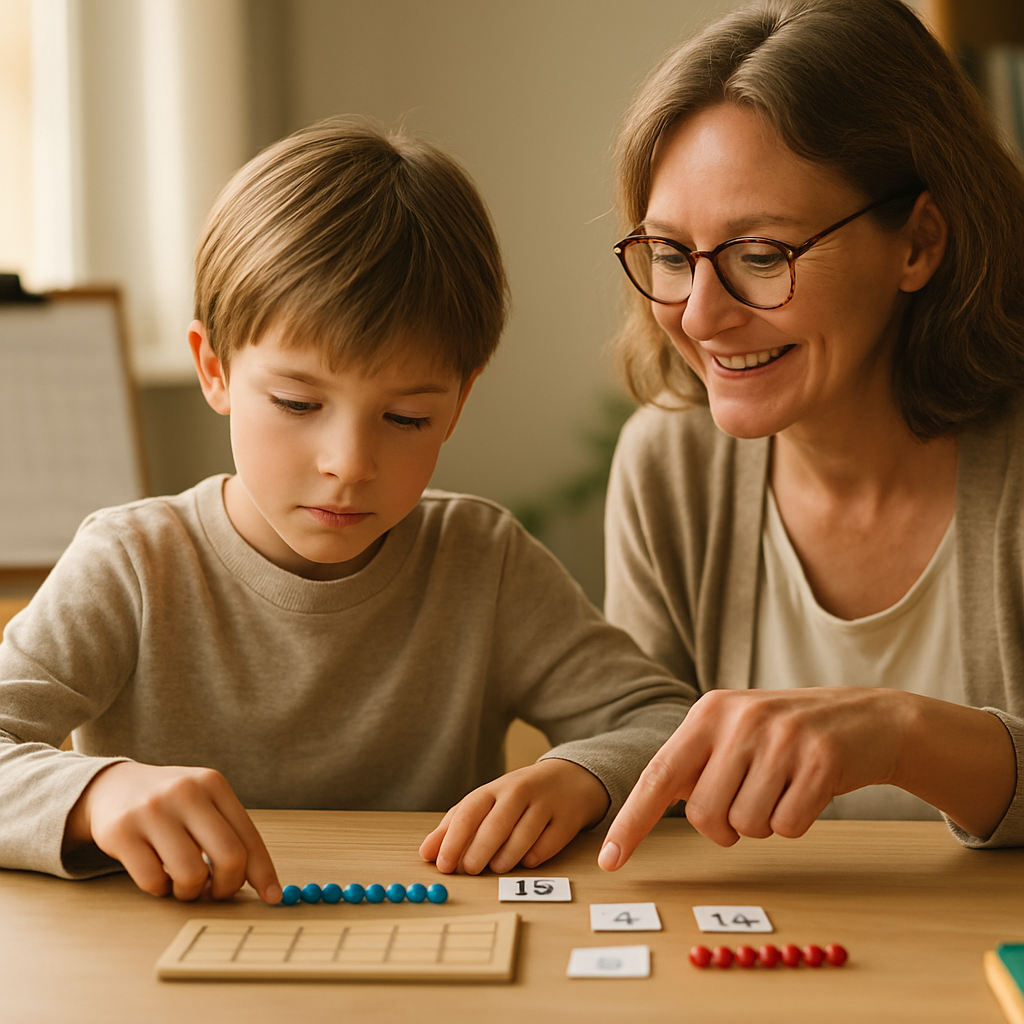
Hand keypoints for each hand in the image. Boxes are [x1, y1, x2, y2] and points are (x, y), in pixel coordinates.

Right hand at [63, 762, 281, 902]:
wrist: (113, 786)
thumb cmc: (170, 803)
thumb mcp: (204, 802)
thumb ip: (230, 833)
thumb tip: (264, 883)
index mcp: (213, 784)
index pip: (249, 836)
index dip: (263, 872)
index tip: (271, 896)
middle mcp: (186, 792)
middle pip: (229, 857)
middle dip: (227, 887)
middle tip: (216, 892)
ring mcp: (152, 810)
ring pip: (191, 875)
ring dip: (190, 892)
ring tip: (183, 883)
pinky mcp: (121, 832)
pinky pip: (153, 881)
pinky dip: (161, 889)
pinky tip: (158, 875)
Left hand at [419, 759, 609, 874]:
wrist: (569, 779)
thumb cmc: (518, 797)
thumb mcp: (486, 803)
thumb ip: (455, 826)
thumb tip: (426, 852)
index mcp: (494, 789)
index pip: (469, 811)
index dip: (453, 839)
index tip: (442, 864)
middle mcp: (519, 793)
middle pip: (497, 823)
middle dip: (480, 849)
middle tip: (470, 869)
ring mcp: (545, 805)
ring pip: (524, 833)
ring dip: (507, 855)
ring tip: (497, 867)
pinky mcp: (568, 820)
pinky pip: (551, 842)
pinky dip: (537, 855)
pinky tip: (527, 861)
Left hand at [598, 687, 904, 869]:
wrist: (865, 719)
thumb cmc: (786, 736)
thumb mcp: (734, 730)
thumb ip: (695, 761)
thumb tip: (649, 805)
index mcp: (708, 712)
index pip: (659, 774)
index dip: (632, 820)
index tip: (610, 859)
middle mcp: (740, 720)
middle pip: (704, 815)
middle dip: (724, 825)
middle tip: (750, 798)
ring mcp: (782, 739)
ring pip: (746, 826)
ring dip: (762, 823)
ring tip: (782, 788)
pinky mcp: (821, 762)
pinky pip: (788, 827)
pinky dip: (795, 822)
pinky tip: (808, 791)